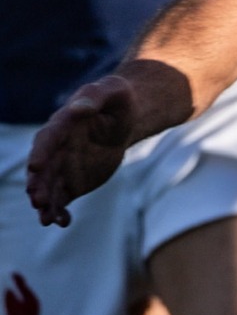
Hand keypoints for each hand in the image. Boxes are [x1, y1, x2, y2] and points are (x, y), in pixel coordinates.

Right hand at [25, 77, 140, 223]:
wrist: (123, 120)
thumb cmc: (117, 101)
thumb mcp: (113, 92)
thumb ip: (95, 97)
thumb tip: (80, 108)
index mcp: (62, 125)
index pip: (48, 139)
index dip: (41, 153)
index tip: (35, 167)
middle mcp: (56, 148)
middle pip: (43, 168)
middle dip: (38, 184)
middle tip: (37, 200)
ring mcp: (61, 166)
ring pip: (49, 187)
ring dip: (45, 203)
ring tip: (46, 219)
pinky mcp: (71, 181)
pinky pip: (62, 198)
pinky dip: (60, 210)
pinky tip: (63, 222)